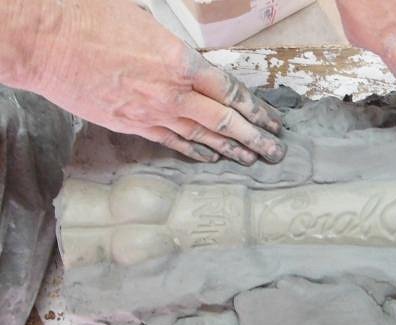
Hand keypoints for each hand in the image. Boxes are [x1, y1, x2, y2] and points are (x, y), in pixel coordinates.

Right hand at [20, 0, 285, 164]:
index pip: (230, 91)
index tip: (272, 120)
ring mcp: (152, 113)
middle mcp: (172, 92)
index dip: (254, 109)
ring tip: (251, 160)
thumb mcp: (147, 24)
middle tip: (275, 152)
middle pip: (224, 120)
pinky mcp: (131, 125)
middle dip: (254, 138)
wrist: (45, 41)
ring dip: (230, 150)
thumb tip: (187, 65)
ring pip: (201, 136)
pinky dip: (193, 151)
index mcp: (180, 61)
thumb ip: (174, 51)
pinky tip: (210, 159)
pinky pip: (171, 141)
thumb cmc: (93, 19)